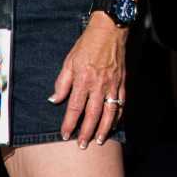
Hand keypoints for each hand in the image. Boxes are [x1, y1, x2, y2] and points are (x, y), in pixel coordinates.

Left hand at [51, 12, 126, 146]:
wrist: (110, 31)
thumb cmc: (86, 45)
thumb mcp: (68, 61)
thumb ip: (61, 83)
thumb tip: (54, 100)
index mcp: (83, 80)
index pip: (74, 107)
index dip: (69, 123)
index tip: (65, 134)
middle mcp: (99, 85)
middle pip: (93, 114)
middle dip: (87, 131)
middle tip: (82, 145)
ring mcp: (113, 85)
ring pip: (109, 112)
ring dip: (105, 128)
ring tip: (100, 140)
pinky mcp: (122, 82)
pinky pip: (121, 102)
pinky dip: (118, 115)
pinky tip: (114, 123)